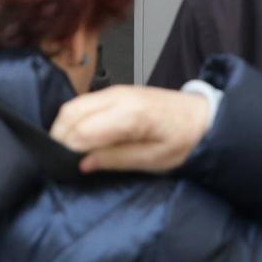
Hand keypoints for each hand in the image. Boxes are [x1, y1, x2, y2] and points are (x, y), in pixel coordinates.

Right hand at [49, 85, 212, 173]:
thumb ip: (117, 159)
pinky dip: (73, 121)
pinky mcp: (113, 92)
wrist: (202, 117)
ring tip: (68, 154)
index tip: (66, 169)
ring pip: (72, 106)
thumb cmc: (184, 140)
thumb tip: (83, 163)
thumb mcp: (154, 159)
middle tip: (61, 164)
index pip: (83, 130)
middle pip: (70, 113)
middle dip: (59, 139)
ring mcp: (114, 91)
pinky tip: (78, 140)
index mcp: (130, 114)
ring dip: (63, 129)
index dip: (69, 151)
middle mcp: (118, 96)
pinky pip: (82, 103)